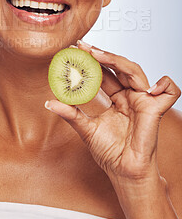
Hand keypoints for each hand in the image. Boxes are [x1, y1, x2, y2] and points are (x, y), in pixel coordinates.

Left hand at [45, 42, 180, 182]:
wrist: (123, 172)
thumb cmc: (109, 152)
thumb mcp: (85, 129)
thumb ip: (70, 114)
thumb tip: (49, 102)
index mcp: (118, 98)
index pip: (105, 73)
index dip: (91, 61)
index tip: (74, 50)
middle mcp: (131, 96)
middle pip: (118, 67)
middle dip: (101, 54)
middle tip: (81, 46)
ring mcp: (143, 101)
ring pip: (135, 71)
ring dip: (116, 60)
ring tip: (95, 54)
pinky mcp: (156, 110)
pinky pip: (170, 92)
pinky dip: (165, 84)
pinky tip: (148, 87)